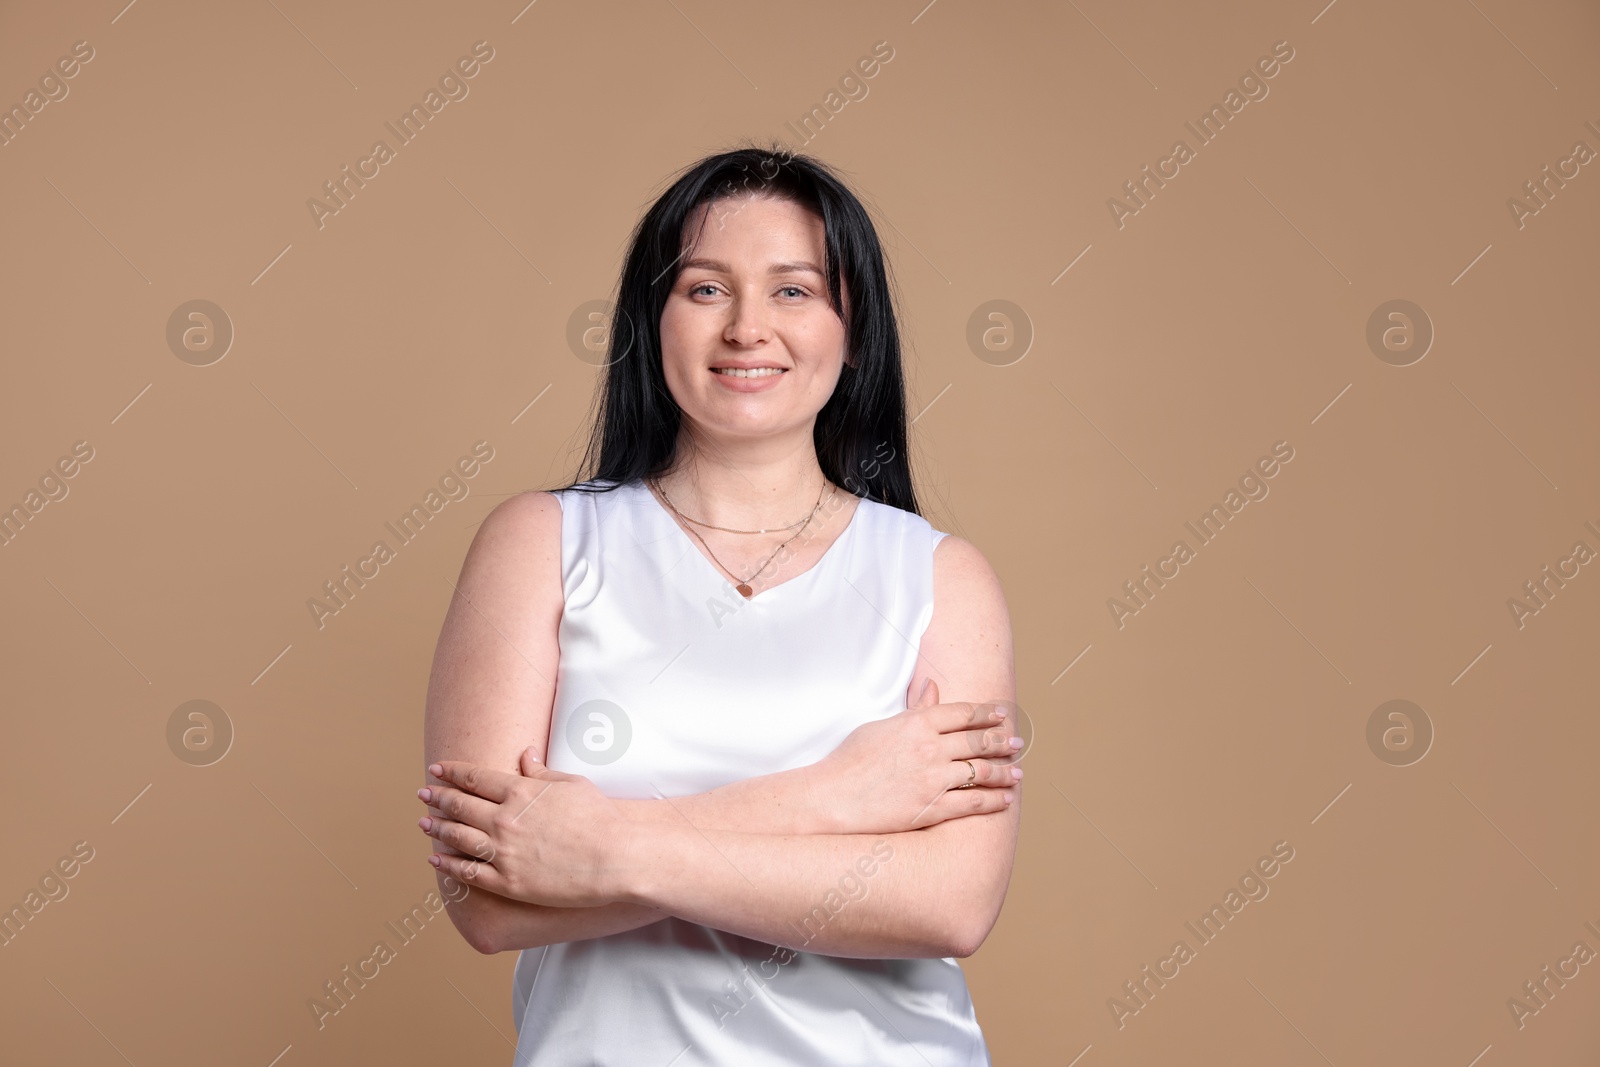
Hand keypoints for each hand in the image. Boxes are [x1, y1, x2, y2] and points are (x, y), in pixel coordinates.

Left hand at [418, 750, 636, 907]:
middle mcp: (505, 819)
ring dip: (437, 828)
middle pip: (459, 805)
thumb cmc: (600, 818)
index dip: (452, 772)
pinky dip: (447, 865)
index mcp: (520, 792)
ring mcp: (504, 852)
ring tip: (424, 824)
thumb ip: (542, 772)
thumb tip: (524, 755)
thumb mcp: (572, 785)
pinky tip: (436, 859)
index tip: (438, 770)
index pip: (475, 778)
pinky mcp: (507, 882)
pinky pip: (468, 872)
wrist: (615, 858)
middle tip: (423, 794)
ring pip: (458, 837)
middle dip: (437, 798)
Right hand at [802, 679, 1022, 834]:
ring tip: (1018, 773)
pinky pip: (973, 803)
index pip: (963, 713)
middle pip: (978, 741)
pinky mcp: (932, 808)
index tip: (1002, 714)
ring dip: (1004, 772)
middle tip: (1018, 744)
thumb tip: (932, 686)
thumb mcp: (882, 726)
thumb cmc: (852, 759)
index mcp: (917, 724)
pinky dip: (993, 801)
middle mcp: (930, 748)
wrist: (834, 797)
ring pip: (981, 772)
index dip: (987, 713)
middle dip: (1002, 742)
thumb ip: (914, 710)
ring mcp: (933, 779)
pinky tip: (1004, 800)